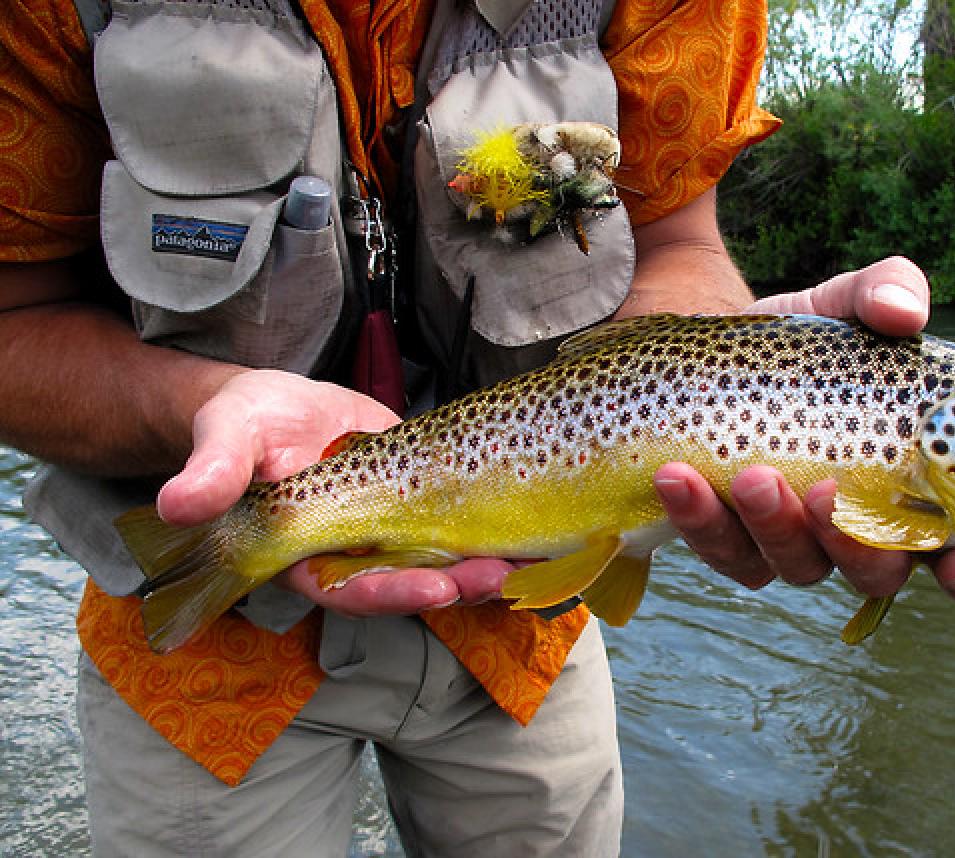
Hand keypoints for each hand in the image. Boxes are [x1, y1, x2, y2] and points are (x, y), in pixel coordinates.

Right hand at [155, 369, 510, 614]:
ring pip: (443, 559)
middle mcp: (356, 555)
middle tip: (501, 576)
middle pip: (411, 583)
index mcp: (308, 556)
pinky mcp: (424, 501)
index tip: (434, 590)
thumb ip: (211, 473)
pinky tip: (534, 523)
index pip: (352, 590)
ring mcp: (393, 531)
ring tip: (531, 557)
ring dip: (485, 562)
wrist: (275, 406)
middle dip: (456, 584)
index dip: (392, 594)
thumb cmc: (243, 425)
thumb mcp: (227, 437)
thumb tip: (177, 507)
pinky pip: (461, 520)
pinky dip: (494, 525)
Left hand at [656, 257, 954, 602]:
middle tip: (822, 490)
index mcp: (913, 486)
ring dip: (773, 526)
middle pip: (875, 571)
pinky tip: (676, 478)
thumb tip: (902, 311)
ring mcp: (796, 542)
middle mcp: (861, 528)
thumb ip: (886, 292)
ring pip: (796, 565)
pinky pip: (724, 552)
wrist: (714, 352)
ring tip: (749, 475)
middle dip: (852, 544)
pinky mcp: (734, 542)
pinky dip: (701, 521)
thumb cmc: (805, 341)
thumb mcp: (844, 302)